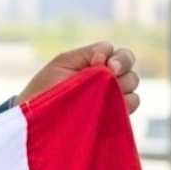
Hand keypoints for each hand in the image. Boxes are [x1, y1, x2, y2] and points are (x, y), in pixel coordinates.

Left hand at [17, 41, 140, 112]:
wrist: (37, 116)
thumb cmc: (46, 87)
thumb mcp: (63, 62)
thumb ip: (88, 53)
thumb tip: (107, 59)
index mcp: (96, 63)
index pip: (119, 54)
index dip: (115, 56)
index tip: (99, 63)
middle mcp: (107, 79)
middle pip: (130, 66)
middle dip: (122, 65)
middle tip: (110, 72)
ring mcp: (111, 97)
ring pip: (132, 84)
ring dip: (122, 84)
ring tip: (102, 92)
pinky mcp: (113, 115)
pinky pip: (131, 104)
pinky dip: (124, 102)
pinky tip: (108, 104)